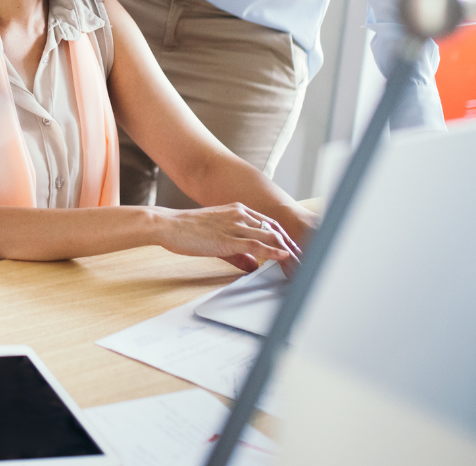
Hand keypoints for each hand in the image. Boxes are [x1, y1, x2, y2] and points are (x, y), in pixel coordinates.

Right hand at [155, 203, 302, 272]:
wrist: (169, 225)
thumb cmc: (188, 231)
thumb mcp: (217, 239)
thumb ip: (238, 252)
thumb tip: (253, 265)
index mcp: (238, 210)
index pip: (270, 223)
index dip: (285, 236)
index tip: (297, 248)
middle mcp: (240, 214)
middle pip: (276, 229)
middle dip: (293, 244)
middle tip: (306, 257)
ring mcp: (236, 225)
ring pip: (271, 236)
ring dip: (288, 250)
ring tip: (302, 262)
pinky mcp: (230, 237)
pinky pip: (258, 244)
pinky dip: (274, 251)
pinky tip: (285, 257)